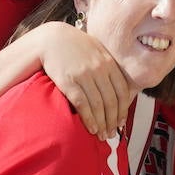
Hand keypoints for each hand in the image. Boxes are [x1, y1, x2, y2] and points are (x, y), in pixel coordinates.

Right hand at [35, 23, 131, 137]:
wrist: (51, 39)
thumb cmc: (75, 46)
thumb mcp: (96, 50)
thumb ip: (108, 65)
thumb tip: (119, 87)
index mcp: (108, 62)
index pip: (122, 90)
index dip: (123, 109)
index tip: (121, 122)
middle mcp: (99, 69)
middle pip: (111, 100)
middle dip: (113, 120)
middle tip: (112, 134)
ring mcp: (84, 75)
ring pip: (98, 105)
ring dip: (102, 123)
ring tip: (102, 135)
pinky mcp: (68, 81)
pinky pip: (82, 104)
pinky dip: (89, 118)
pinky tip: (91, 128)